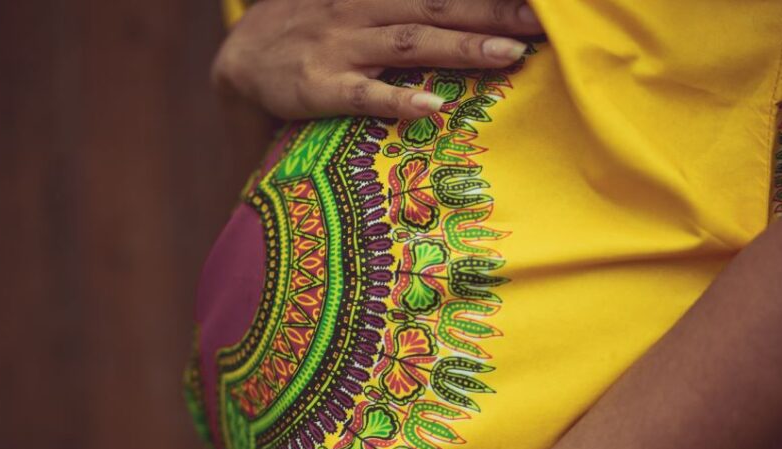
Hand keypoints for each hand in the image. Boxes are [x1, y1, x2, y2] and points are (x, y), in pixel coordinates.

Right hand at [212, 0, 544, 119]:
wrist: (240, 59)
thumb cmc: (314, 28)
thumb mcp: (356, 0)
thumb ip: (406, 4)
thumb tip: (456, 9)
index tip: (537, 0)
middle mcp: (362, 9)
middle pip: (437, 6)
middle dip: (493, 11)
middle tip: (542, 23)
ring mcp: (341, 46)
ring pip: (410, 43)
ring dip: (461, 46)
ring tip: (508, 54)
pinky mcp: (319, 85)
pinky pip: (363, 93)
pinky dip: (396, 99)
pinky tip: (431, 105)